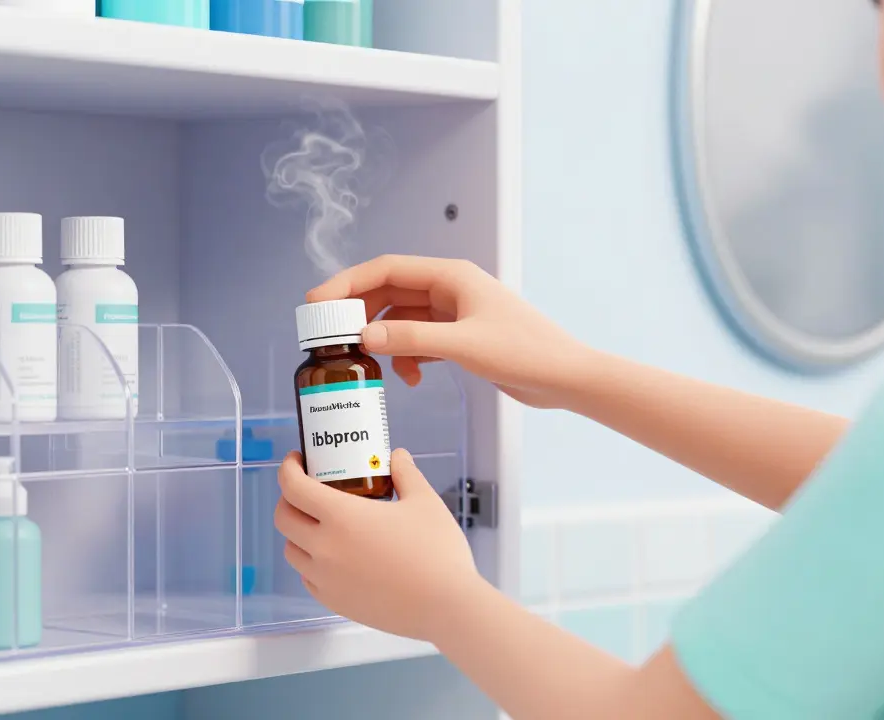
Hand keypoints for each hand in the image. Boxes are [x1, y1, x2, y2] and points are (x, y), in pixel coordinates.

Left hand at [274, 449, 482, 641]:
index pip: (293, 487)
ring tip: (322, 525)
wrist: (446, 607)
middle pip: (283, 518)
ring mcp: (326, 579)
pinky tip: (335, 556)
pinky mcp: (334, 602)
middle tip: (309, 490)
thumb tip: (397, 457)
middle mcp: (324, 548)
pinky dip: (311, 562)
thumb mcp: (424, 502)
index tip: (297, 460)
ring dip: (298, 532)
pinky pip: (308, 577)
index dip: (288, 468)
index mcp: (341, 517)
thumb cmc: (436, 551)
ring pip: (292, 550)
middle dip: (289, 498)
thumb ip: (405, 474)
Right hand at [307, 254, 589, 408]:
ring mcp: (454, 312)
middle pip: (387, 291)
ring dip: (383, 339)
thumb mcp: (463, 346)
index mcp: (450, 276)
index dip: (347, 283)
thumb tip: (365, 336)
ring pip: (400, 318)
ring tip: (369, 362)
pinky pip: (417, 339)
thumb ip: (412, 339)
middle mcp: (449, 288)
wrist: (565, 377)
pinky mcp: (459, 336)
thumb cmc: (526, 352)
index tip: (318, 302)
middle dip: (358, 313)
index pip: (385, 270)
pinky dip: (406, 356)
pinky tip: (408, 377)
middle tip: (329, 337)